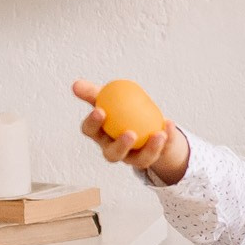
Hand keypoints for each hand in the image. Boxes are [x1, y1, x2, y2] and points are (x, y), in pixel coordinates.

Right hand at [71, 79, 189, 183]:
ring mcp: (134, 157)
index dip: (93, 124)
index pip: (91, 132)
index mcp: (100, 135)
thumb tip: (76, 84)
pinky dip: (168, 138)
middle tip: (130, 133)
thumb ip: (93, 92)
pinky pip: (162, 150)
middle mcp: (114, 150)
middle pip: (113, 154)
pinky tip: (169, 124)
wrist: (145, 121)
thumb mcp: (108, 98)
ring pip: (140, 159)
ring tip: (158, 134)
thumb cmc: (121, 110)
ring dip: (150, 148)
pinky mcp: (154, 157)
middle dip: (121, 146)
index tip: (101, 111)